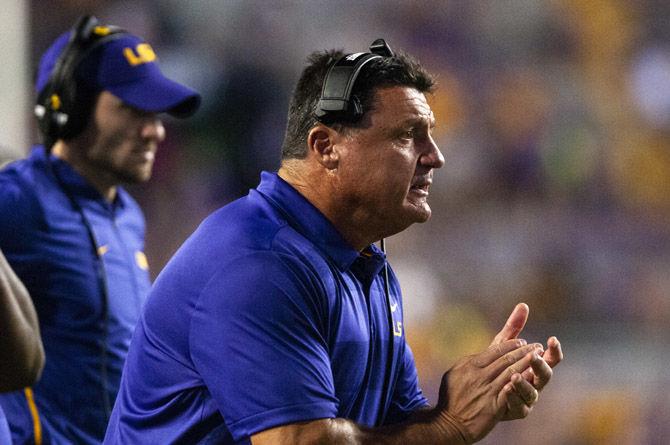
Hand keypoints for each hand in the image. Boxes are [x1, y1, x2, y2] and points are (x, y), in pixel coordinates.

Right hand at [437, 339, 543, 442]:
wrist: (449, 423)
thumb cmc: (451, 397)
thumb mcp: (455, 372)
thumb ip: (471, 361)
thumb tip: (485, 353)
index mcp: (470, 364)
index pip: (495, 350)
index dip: (512, 344)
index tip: (523, 342)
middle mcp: (479, 375)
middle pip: (506, 359)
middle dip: (524, 351)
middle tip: (537, 346)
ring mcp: (487, 390)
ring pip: (511, 372)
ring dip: (527, 363)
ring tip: (538, 357)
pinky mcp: (494, 405)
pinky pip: (511, 391)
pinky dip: (522, 382)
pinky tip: (532, 376)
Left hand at [491, 303, 563, 418]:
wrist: (475, 394)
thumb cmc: (493, 368)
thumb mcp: (501, 346)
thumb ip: (513, 328)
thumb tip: (523, 304)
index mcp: (534, 367)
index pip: (550, 358)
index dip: (554, 350)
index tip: (552, 339)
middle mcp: (534, 383)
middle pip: (545, 375)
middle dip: (540, 365)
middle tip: (533, 355)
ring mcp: (527, 398)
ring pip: (533, 393)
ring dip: (525, 384)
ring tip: (515, 376)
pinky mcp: (515, 411)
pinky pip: (519, 407)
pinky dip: (513, 398)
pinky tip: (506, 389)